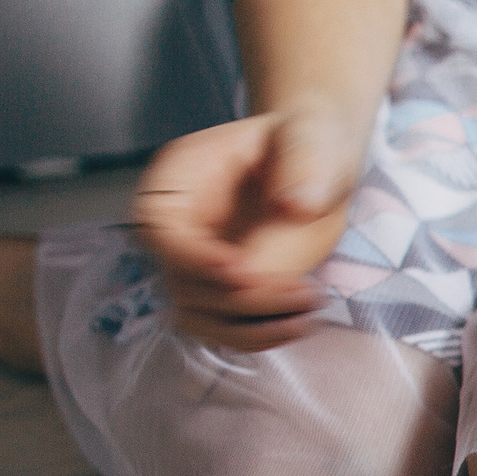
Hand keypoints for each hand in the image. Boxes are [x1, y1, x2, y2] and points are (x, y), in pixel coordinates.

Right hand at [131, 104, 363, 350]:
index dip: (191, 256)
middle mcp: (177, 228)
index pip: (157, 228)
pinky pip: (228, 328)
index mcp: (177, 180)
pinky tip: (304, 322)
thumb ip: (301, 168)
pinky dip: (261, 335)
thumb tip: (292, 206)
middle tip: (304, 292)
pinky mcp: (226, 291)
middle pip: (180, 282)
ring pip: (199, 317)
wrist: (319, 167)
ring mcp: (198, 265)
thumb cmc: (305, 145)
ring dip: (250, 328)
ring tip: (310, 312)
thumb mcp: (310, 140)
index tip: (240, 270)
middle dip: (239, 297)